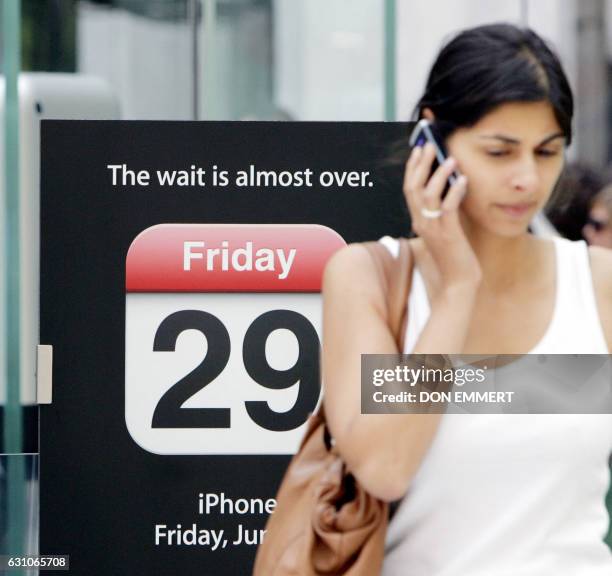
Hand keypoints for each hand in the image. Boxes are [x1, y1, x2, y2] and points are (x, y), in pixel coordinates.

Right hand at [403, 143, 481, 288]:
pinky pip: (448, 208)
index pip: (409, 189)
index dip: (412, 168)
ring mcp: (433, 229)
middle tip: (430, 146)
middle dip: (421, 164)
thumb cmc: (454, 255)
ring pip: (429, 195)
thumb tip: (449, 185)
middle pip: (414, 188)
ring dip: (439, 175)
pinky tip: (463, 181)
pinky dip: (455, 192)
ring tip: (451, 160)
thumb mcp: (443, 229)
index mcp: (418, 220)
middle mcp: (421, 222)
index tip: (419, 150)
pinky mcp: (448, 234)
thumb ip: (441, 211)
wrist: (458, 281)